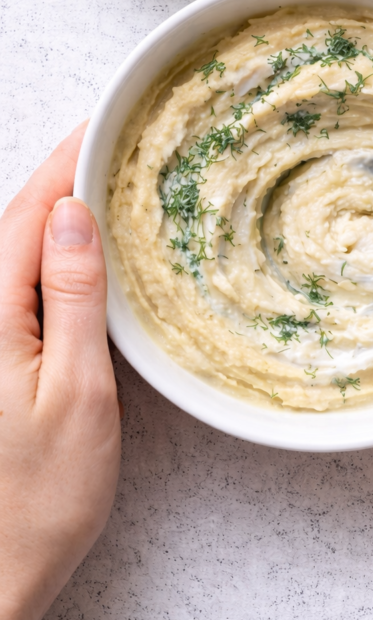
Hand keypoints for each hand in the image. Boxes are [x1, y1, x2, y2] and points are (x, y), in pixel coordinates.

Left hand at [0, 125, 120, 619]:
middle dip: (62, 172)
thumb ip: (69, 297)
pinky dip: (46, 249)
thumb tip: (73, 216)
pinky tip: (78, 246)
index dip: (67, 160)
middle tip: (114, 139)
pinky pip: (14, 280)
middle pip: (14, 220)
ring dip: (55, 206)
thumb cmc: (38, 497)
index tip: (104, 122)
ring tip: (103, 178)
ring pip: (12, 246)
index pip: (28, 211)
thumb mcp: (75, 392)